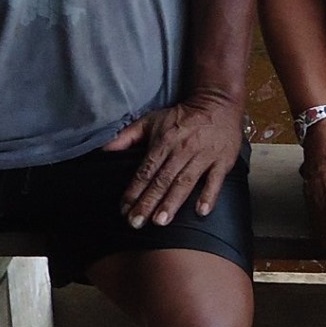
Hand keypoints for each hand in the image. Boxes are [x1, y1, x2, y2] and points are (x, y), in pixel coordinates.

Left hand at [108, 95, 244, 226]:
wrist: (218, 104)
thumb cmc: (182, 116)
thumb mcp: (152, 121)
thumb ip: (127, 137)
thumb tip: (103, 150)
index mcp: (164, 142)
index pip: (146, 170)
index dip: (134, 190)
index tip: (124, 209)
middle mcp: (182, 150)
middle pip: (163, 180)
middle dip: (148, 202)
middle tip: (136, 222)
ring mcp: (204, 156)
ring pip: (185, 182)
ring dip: (173, 202)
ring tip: (161, 221)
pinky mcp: (222, 161)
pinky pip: (215, 180)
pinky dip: (209, 195)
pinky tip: (201, 211)